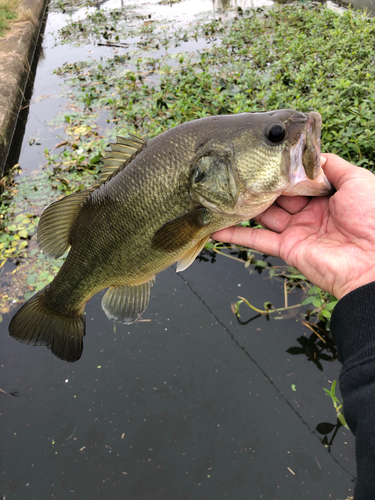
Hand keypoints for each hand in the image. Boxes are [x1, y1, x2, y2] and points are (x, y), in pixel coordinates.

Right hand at [212, 154, 374, 299]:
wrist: (374, 263)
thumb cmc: (373, 218)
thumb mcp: (357, 180)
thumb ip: (332, 165)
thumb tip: (310, 154)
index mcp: (327, 196)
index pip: (298, 180)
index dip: (282, 170)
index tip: (263, 157)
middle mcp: (310, 213)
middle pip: (279, 196)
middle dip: (262, 185)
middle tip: (240, 172)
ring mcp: (297, 231)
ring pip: (265, 215)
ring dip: (246, 206)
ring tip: (223, 192)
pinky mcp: (287, 249)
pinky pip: (258, 240)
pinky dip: (236, 235)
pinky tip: (216, 228)